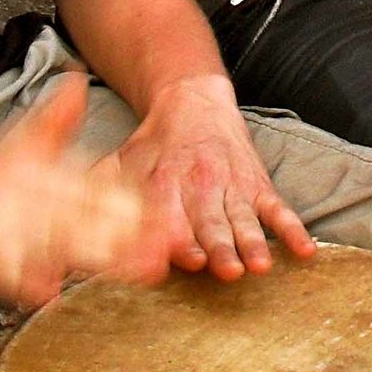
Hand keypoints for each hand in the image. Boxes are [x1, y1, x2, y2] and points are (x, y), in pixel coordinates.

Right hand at [0, 75, 151, 307]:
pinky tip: (47, 291)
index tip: (171, 217)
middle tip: (169, 249)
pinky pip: (1, 267)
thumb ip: (49, 125)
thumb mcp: (5, 146)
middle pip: (86, 211)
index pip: (93, 183)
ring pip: (55, 241)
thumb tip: (77, 82)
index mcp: (31, 165)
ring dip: (98, 258)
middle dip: (130, 232)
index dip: (134, 201)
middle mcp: (18, 189)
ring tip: (136, 273)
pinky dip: (24, 278)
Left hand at [113, 74, 315, 280]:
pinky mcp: (257, 184)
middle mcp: (202, 184)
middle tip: (226, 270)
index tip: (188, 259)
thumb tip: (67, 223)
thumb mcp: (121, 160)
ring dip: (254, 242)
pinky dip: (293, 229)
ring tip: (262, 266)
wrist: (193, 100)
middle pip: (212, 221)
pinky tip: (304, 250)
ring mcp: (233, 185)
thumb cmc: (153, 143)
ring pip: (245, 218)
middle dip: (220, 247)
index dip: (180, 238)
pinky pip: (278, 208)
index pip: (174, 215)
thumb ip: (101, 190)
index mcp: (167, 181)